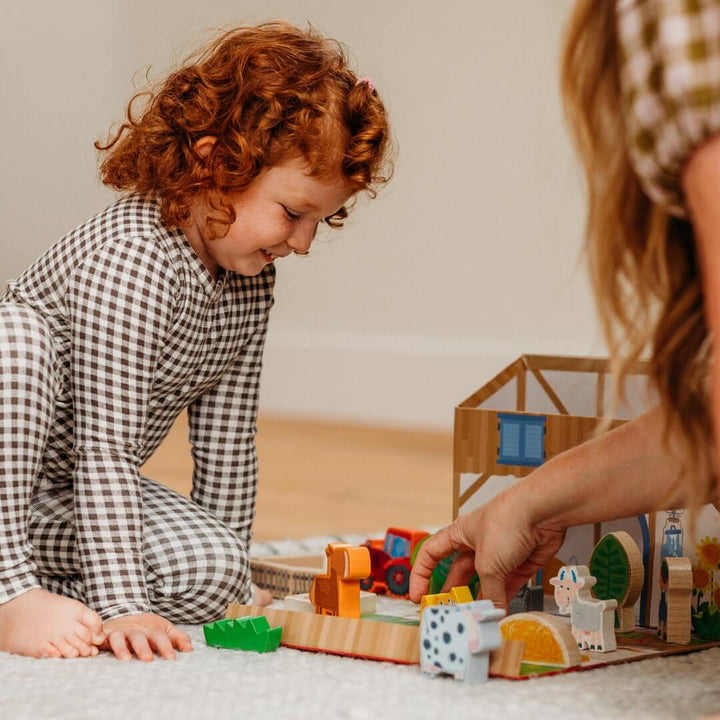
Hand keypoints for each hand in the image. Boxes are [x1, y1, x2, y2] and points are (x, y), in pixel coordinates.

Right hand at [101, 612, 192, 660]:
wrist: (126, 614)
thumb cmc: (147, 628)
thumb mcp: (165, 629)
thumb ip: (178, 638)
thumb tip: (190, 649)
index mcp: (152, 630)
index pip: (160, 637)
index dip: (166, 647)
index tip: (172, 658)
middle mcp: (136, 631)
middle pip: (140, 638)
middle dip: (144, 648)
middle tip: (148, 659)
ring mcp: (120, 633)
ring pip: (119, 638)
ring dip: (122, 648)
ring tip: (125, 658)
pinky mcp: (106, 635)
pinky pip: (99, 638)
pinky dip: (97, 642)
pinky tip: (97, 650)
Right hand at [409, 484, 565, 608]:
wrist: (542, 512)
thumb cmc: (507, 521)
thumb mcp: (488, 563)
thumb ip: (488, 591)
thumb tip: (490, 612)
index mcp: (459, 533)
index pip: (431, 553)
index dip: (421, 574)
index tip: (418, 595)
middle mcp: (477, 542)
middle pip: (459, 572)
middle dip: (454, 592)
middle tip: (449, 613)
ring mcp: (500, 552)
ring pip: (486, 581)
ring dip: (482, 599)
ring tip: (476, 618)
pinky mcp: (521, 561)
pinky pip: (509, 584)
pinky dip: (505, 599)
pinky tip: (500, 614)